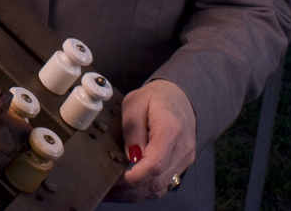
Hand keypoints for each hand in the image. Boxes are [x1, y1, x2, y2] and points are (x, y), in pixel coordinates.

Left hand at [107, 79, 196, 201]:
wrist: (180, 96)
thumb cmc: (156, 97)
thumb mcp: (135, 103)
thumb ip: (132, 129)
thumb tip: (131, 156)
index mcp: (171, 130)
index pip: (154, 164)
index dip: (133, 178)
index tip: (114, 181)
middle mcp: (182, 148)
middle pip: (157, 181)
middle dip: (130, 191)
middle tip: (106, 191)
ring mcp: (184, 158)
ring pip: (160, 187)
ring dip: (136, 194)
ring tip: (113, 192)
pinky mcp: (181, 164)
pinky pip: (163, 183)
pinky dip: (145, 189)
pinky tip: (128, 188)